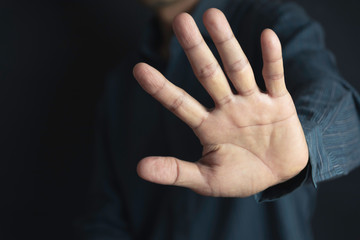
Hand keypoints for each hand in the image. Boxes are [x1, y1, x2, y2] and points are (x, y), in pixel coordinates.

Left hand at [133, 8, 307, 196]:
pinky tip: (267, 36)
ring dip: (227, 44)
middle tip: (181, 20)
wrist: (280, 177)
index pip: (180, 103)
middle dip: (195, 49)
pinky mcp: (279, 104)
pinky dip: (272, 58)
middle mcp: (228, 109)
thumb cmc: (241, 177)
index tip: (138, 69)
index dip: (161, 88)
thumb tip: (140, 168)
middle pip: (208, 74)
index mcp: (208, 126)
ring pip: (238, 68)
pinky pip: (274, 77)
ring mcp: (253, 103)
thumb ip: (176, 172)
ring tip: (212, 16)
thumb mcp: (207, 180)